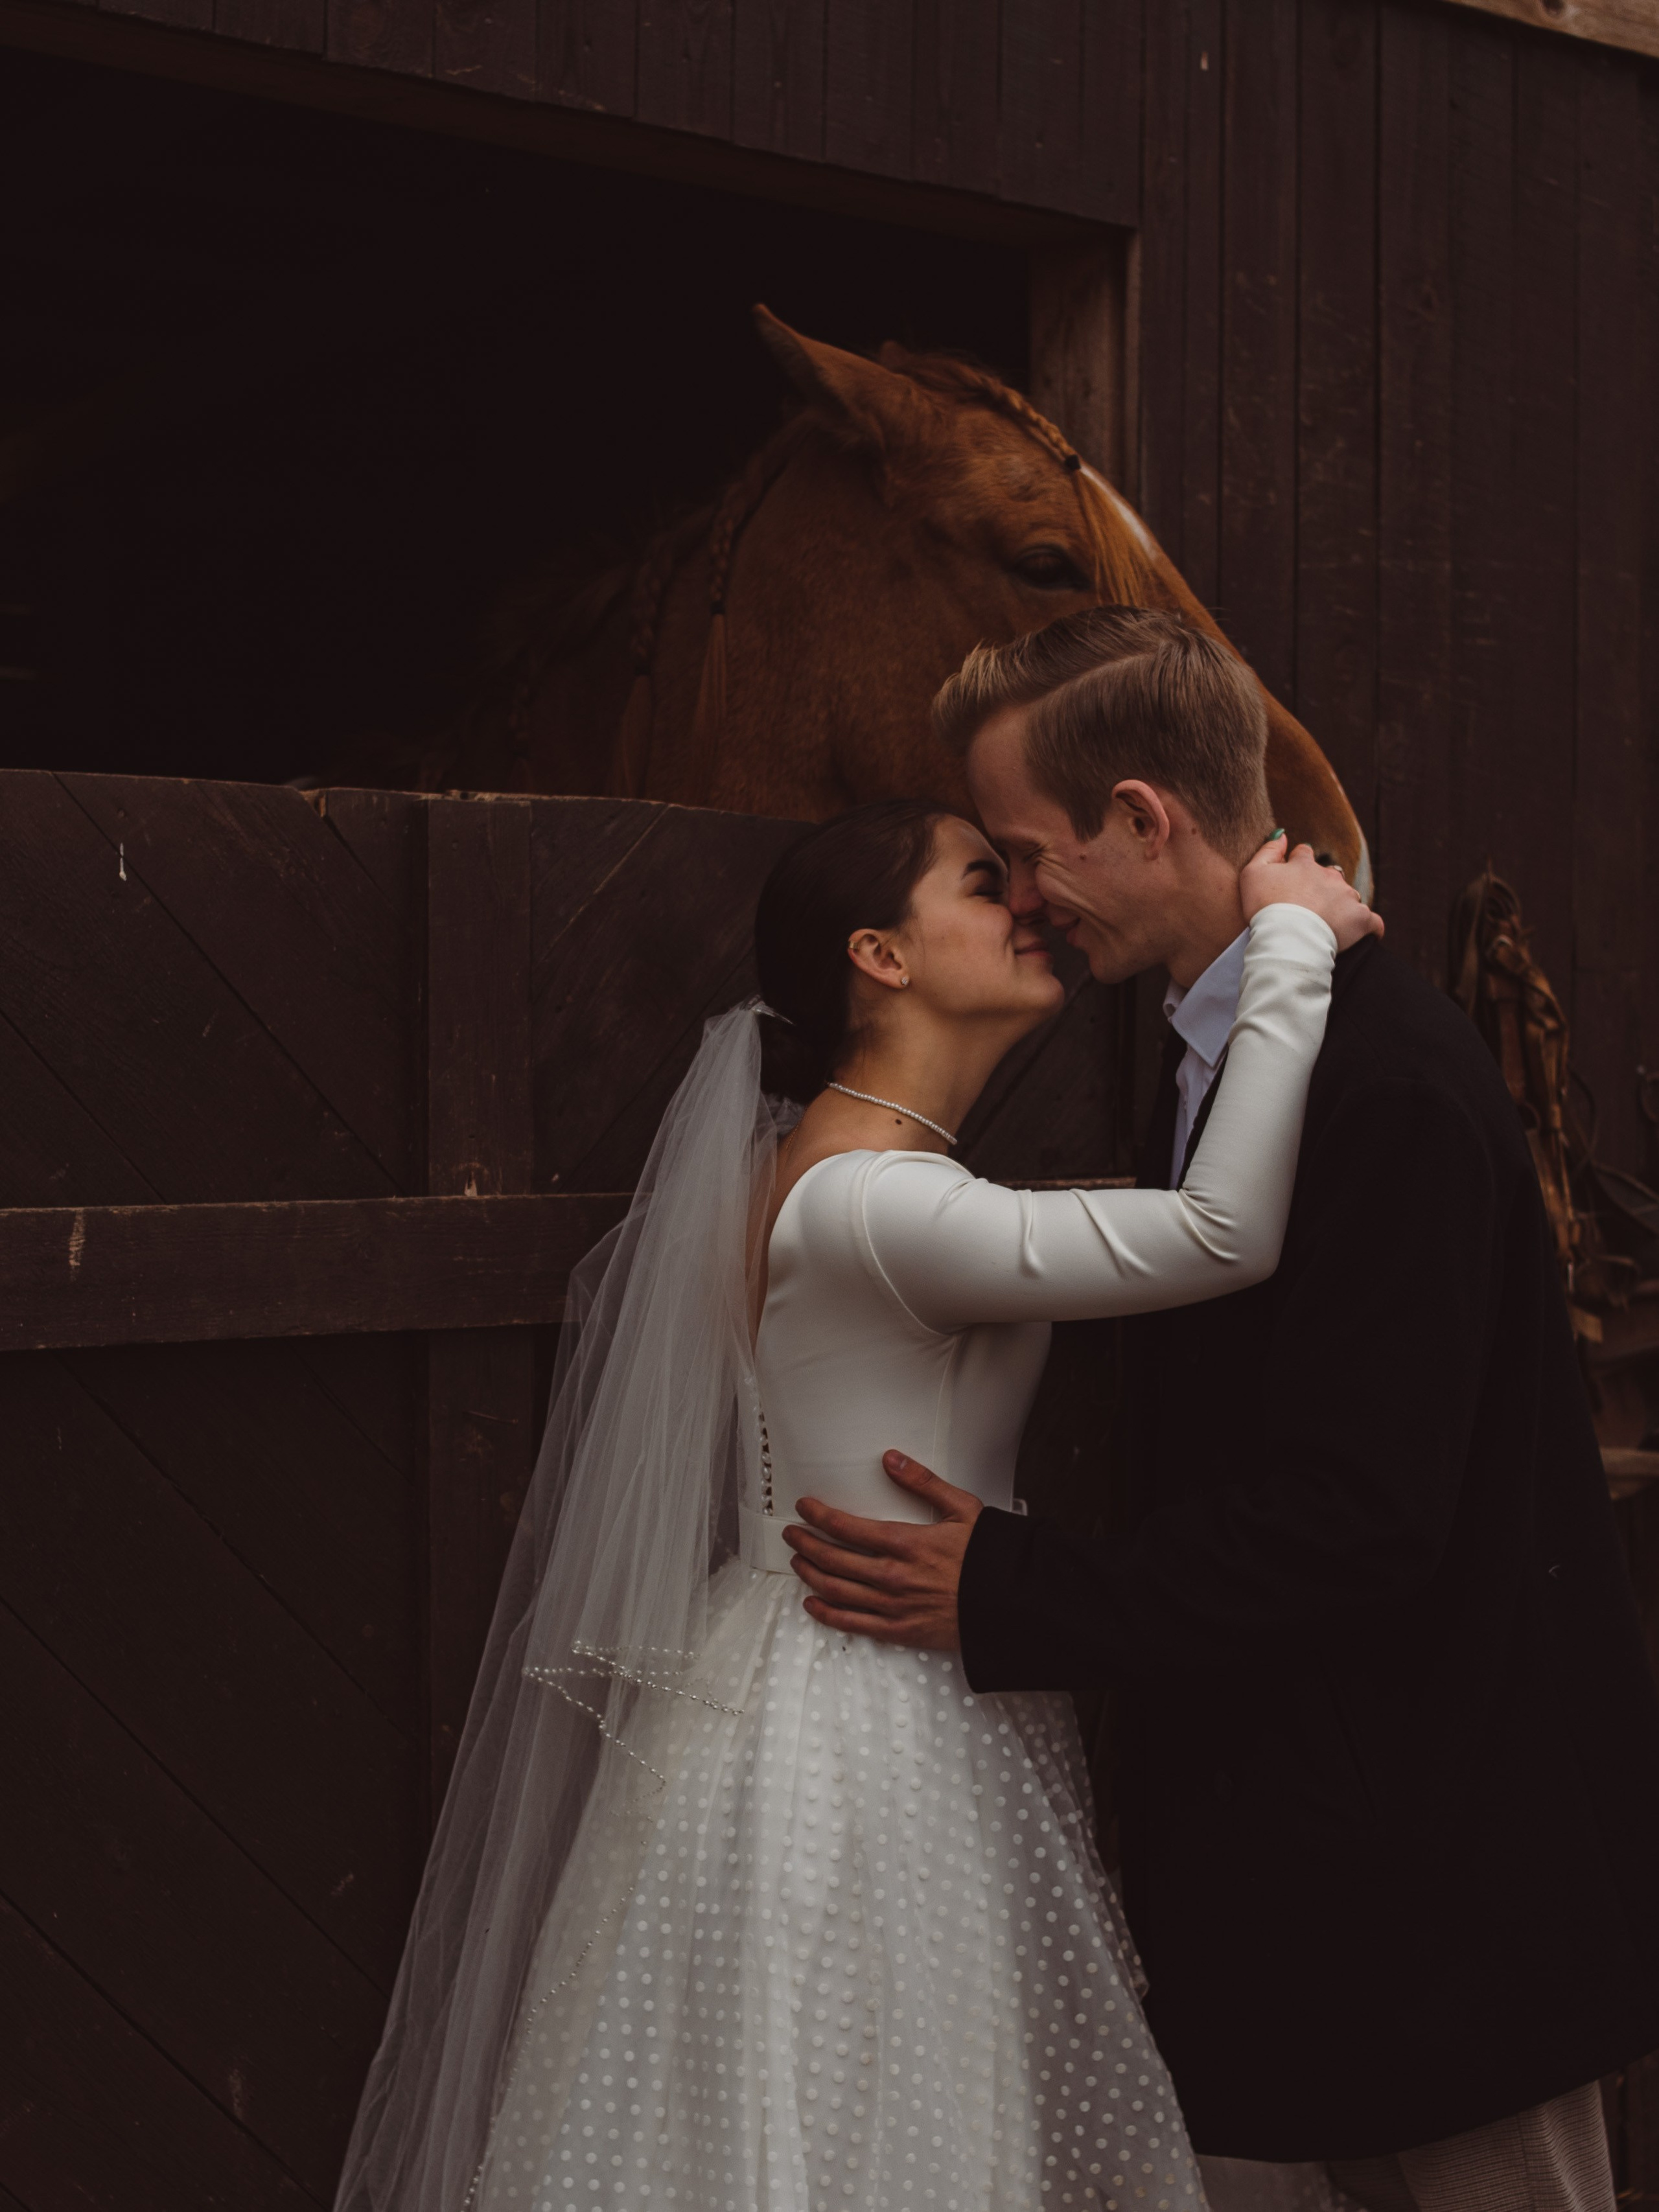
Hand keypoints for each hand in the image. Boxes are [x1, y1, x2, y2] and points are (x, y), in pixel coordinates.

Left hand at [783, 1450, 980, 1650]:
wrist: (1009, 1603)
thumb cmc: (987, 1557)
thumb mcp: (962, 1508)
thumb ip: (923, 1482)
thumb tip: (891, 1459)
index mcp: (905, 1542)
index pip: (846, 1527)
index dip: (819, 1515)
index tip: (804, 1507)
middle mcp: (892, 1576)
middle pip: (833, 1558)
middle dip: (806, 1544)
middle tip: (792, 1534)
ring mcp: (892, 1606)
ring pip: (836, 1589)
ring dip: (811, 1573)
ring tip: (798, 1562)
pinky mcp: (898, 1631)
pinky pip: (851, 1623)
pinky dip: (826, 1613)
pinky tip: (812, 1603)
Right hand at [1240, 831, 1382, 952]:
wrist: (1287, 940)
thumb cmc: (1265, 909)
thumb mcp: (1252, 874)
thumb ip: (1267, 851)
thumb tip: (1282, 835)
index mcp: (1305, 865)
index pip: (1304, 855)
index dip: (1297, 866)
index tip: (1291, 883)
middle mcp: (1330, 876)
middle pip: (1329, 876)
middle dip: (1321, 889)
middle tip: (1306, 910)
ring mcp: (1348, 897)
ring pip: (1348, 897)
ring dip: (1340, 907)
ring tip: (1326, 927)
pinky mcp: (1362, 919)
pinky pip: (1371, 921)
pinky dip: (1366, 927)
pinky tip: (1358, 936)